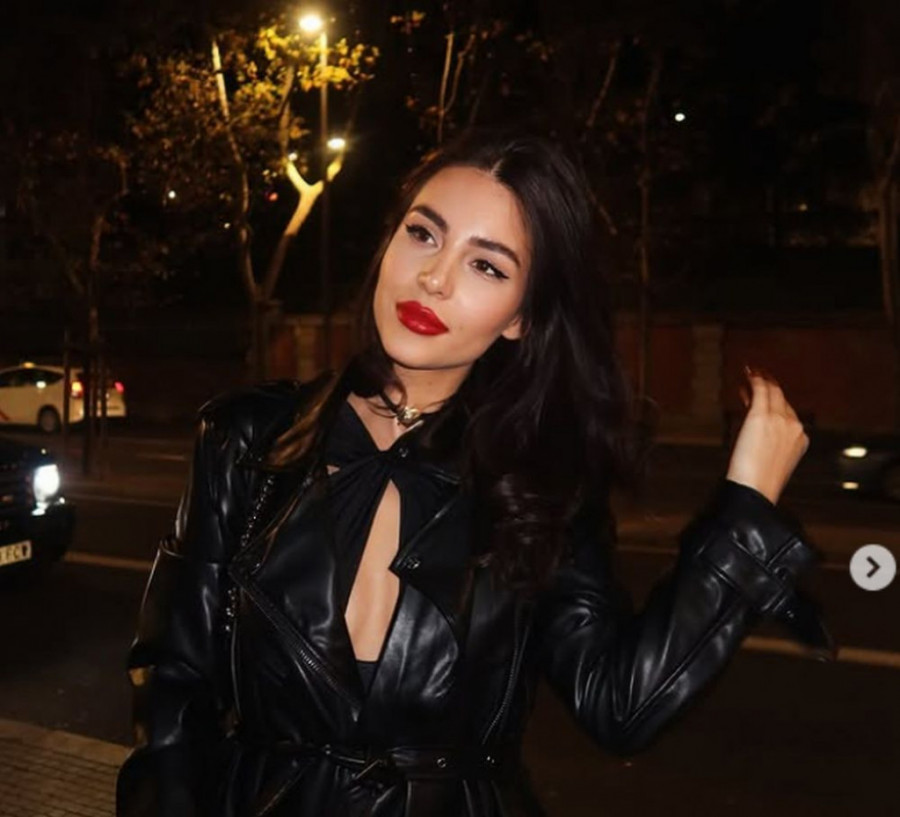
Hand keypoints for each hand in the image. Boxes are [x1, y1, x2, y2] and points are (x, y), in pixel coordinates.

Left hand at [725, 365, 809, 504]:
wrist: (755, 486)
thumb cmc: (760, 478)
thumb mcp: (771, 457)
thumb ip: (768, 439)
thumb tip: (756, 427)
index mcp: (800, 438)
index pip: (787, 413)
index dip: (772, 404)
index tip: (760, 399)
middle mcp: (793, 425)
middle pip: (781, 400)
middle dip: (769, 388)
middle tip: (757, 379)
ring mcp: (778, 419)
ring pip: (772, 392)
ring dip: (762, 380)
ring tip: (752, 373)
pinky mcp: (761, 415)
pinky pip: (760, 390)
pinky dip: (754, 379)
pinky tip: (748, 373)